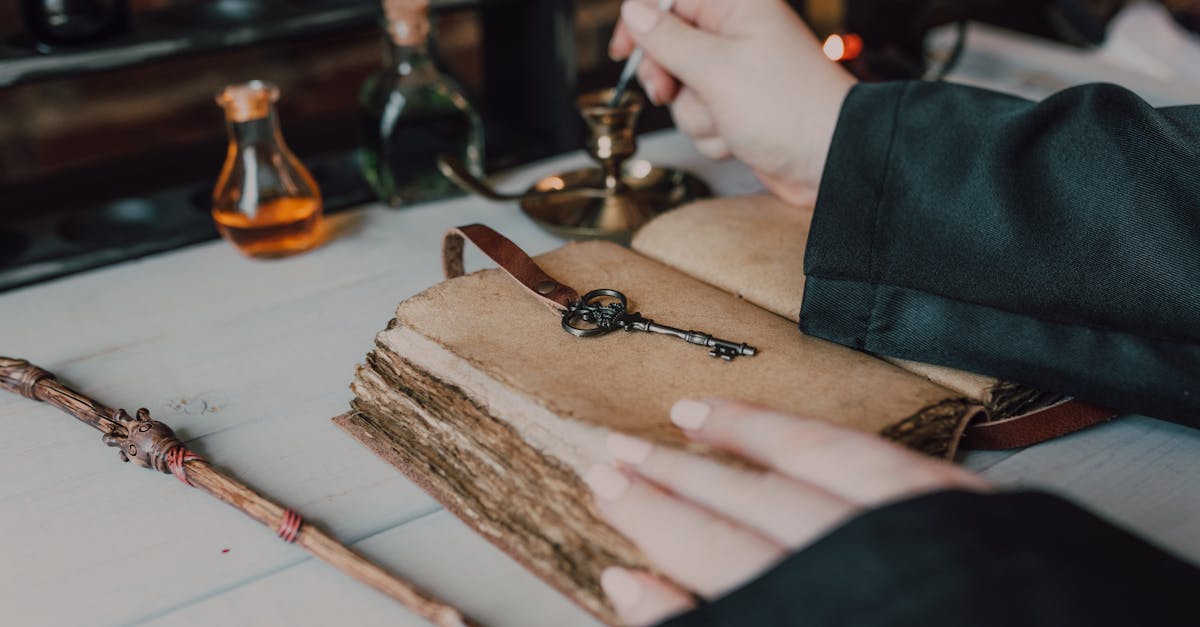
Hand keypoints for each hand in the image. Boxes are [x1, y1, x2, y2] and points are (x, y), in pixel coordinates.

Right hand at [585, 398, 988, 625]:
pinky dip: (818, 431)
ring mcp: (918, 523)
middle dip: (674, 476)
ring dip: (738, 434)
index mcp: (830, 605)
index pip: (718, 555)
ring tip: (684, 415)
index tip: (607, 494)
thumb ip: (707, 619)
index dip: (654, 521)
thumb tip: (633, 586)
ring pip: (807, 459)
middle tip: (614, 451)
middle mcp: (869, 556)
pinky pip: (872, 449)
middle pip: (749, 504)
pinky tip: (783, 421)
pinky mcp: (961, 504)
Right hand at [609, 0, 856, 205]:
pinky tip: (739, 138)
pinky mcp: (736, 111)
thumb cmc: (790, 109)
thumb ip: (668, 40)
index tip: (623, 51)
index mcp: (737, 8)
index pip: (670, 0)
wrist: (829, 162)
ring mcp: (736, 76)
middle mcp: (736, 37)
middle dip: (669, 79)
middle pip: (669, 48)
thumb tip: (634, 11)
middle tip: (671, 91)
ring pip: (681, 91)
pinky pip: (699, 119)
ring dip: (696, 115)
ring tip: (727, 120)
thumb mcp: (717, 69)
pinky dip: (712, 135)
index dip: (641, 22)